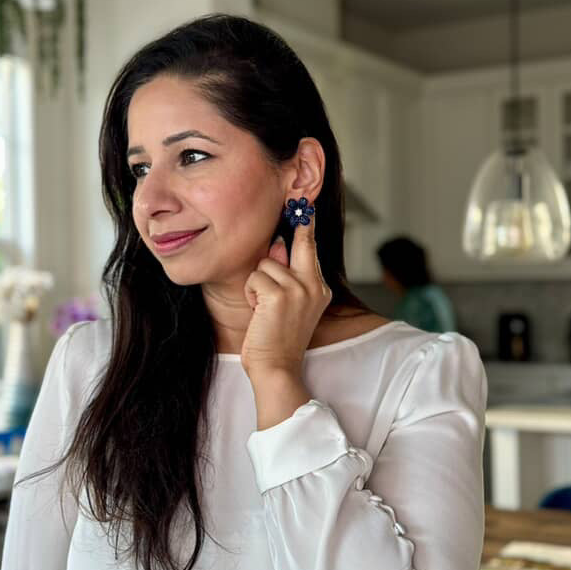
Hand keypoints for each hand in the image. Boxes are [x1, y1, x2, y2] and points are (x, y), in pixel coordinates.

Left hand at [241, 207, 331, 380]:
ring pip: (266, 265)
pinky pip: (255, 278)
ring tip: (263, 309)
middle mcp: (314, 286)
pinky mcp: (279, 295)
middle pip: (299, 243)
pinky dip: (250, 293)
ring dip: (257, 284)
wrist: (276, 368)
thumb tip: (278, 243)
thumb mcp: (286, 303)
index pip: (311, 249)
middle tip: (299, 201)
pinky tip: (257, 312)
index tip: (307, 205)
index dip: (307, 226)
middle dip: (298, 224)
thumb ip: (285, 273)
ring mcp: (299, 289)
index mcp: (320, 289)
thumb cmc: (277, 340)